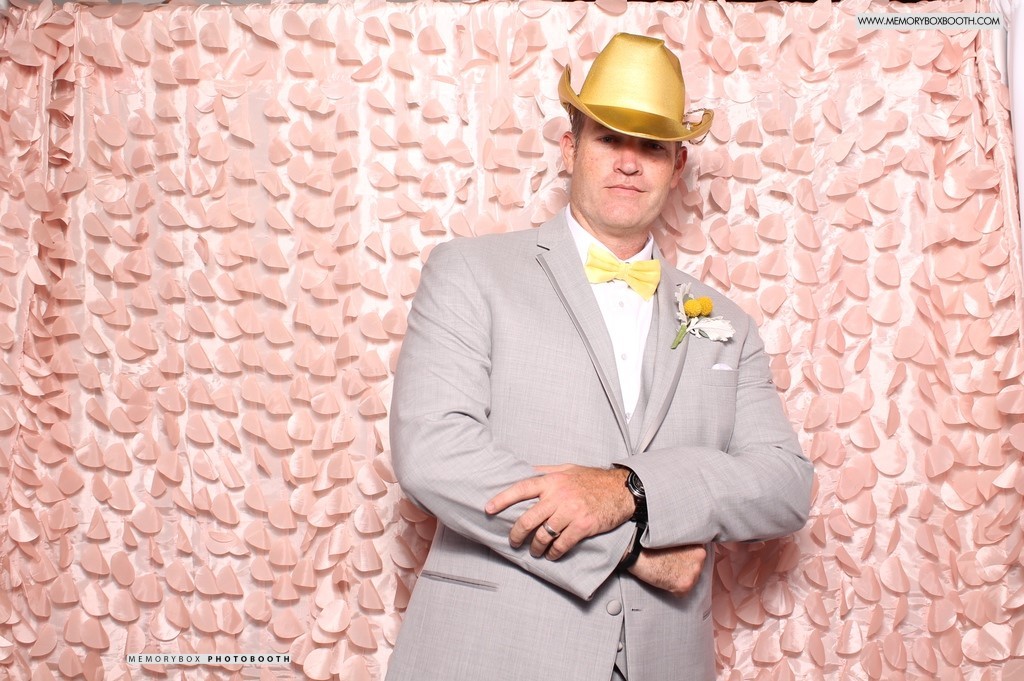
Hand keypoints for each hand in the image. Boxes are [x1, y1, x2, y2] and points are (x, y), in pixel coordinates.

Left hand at [485, 465, 633, 559]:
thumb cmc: (592, 479)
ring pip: (543, 535)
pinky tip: (551, 555)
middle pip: (528, 518)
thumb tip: (525, 471)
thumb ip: (546, 472)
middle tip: (513, 541)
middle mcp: (559, 496)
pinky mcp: (583, 526)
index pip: (521, 488)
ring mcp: (571, 512)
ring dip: (535, 547)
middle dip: (516, 534)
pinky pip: (562, 544)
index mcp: (552, 481)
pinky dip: (553, 553)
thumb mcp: (568, 468)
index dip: (502, 499)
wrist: (621, 490)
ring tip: (533, 551)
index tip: (488, 509)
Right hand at [627, 544, 706, 596]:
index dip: (686, 562)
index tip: (676, 560)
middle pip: (695, 572)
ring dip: (678, 581)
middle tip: (669, 566)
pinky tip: (664, 580)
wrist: (638, 553)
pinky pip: (681, 593)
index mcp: (698, 547)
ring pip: (690, 583)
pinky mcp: (685, 585)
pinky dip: (673, 590)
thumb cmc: (652, 546)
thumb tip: (689, 557)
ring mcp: (694, 572)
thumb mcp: (674, 541)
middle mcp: (700, 559)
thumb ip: (687, 548)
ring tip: (665, 572)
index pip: (698, 560)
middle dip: (684, 572)